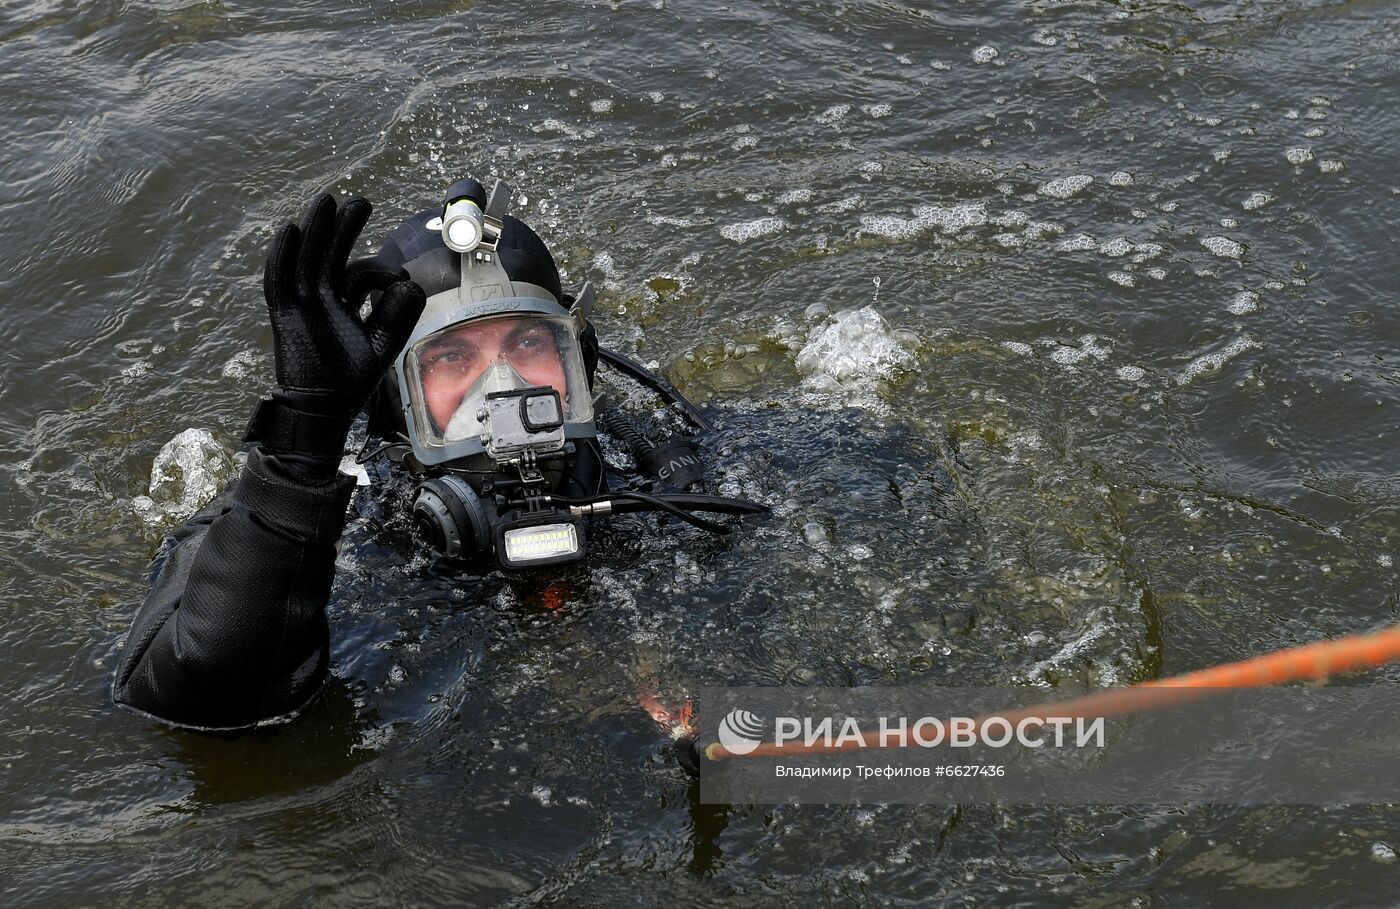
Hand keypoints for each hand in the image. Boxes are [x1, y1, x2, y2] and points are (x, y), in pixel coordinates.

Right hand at [248, 194, 424, 465]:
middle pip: (329, 254)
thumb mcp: (383, 343)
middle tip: (360, 201)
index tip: (400, 279)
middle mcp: (320, 298)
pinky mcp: (284, 314)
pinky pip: (279, 280)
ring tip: (326, 200)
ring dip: (315, 230)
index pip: (358, 274)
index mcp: (344, 303)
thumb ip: (398, 315)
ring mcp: (300, 304)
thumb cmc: (353, 379)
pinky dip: (282, 255)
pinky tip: (291, 230)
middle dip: (343, 228)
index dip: (379, 271)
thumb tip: (410, 283)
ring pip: (306, 259)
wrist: (325, 407)